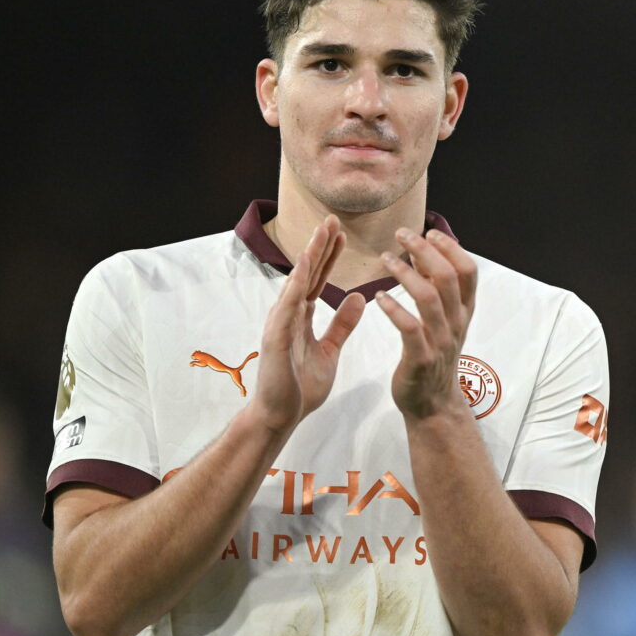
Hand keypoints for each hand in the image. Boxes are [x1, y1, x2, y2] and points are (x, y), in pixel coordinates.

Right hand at [249, 215, 365, 435]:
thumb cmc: (300, 387)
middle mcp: (288, 315)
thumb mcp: (330, 350)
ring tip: (321, 232)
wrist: (281, 417)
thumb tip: (359, 297)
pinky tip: (307, 265)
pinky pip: (288, 306)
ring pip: (297, 283)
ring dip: (309, 257)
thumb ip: (342, 324)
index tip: (342, 234)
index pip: (318, 280)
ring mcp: (280, 324)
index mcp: (301, 318)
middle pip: (307, 274)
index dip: (328, 256)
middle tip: (332, 219)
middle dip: (319, 246)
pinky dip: (297, 284)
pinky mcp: (276, 337)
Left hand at [375, 227, 476, 419]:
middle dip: (424, 251)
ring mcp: (441, 341)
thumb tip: (420, 252)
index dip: (450, 248)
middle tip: (401, 234)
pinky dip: (393, 309)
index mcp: (464, 311)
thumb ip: (436, 288)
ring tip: (385, 259)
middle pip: (447, 277)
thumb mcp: (444, 320)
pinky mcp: (421, 358)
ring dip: (406, 274)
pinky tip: (378, 297)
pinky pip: (409, 328)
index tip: (429, 231)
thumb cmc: (434, 355)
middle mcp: (457, 323)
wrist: (433, 404)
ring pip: (429, 298)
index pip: (468, 271)